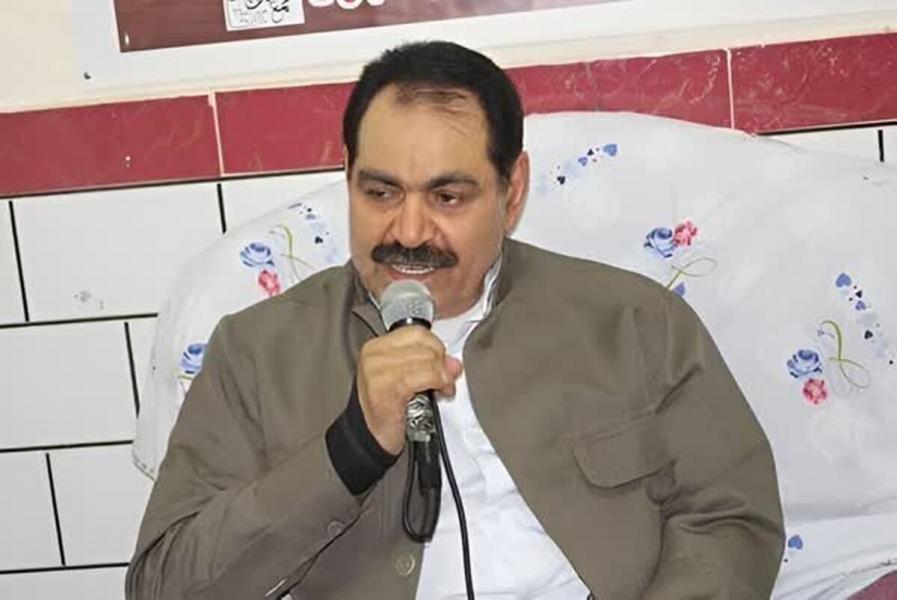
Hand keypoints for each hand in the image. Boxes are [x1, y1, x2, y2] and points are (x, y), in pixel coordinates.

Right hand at [356, 326, 462, 455]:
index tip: (441, 364)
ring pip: (429, 359)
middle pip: (425, 344)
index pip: (417, 332)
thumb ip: (427, 363)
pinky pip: (427, 375)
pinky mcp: (387, 386)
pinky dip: (439, 383)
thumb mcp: (406, 378)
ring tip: (441, 388)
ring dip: (443, 376)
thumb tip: (452, 361)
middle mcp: (374, 354)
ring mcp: (378, 369)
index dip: (436, 347)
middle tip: (444, 380)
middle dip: (442, 363)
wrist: (370, 438)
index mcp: (377, 347)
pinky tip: (439, 393)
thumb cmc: (385, 410)